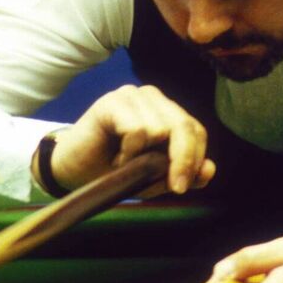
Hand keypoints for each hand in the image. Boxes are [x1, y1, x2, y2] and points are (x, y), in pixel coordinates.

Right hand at [37, 85, 215, 196]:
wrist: (72, 172)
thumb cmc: (112, 172)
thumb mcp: (154, 178)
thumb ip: (183, 173)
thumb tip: (210, 170)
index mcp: (167, 113)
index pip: (196, 130)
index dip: (195, 158)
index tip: (182, 186)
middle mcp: (153, 99)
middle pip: (184, 126)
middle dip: (183, 160)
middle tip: (175, 187)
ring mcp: (132, 96)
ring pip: (161, 129)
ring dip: (145, 158)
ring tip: (127, 166)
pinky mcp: (112, 101)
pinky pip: (137, 130)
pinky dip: (129, 152)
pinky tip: (117, 158)